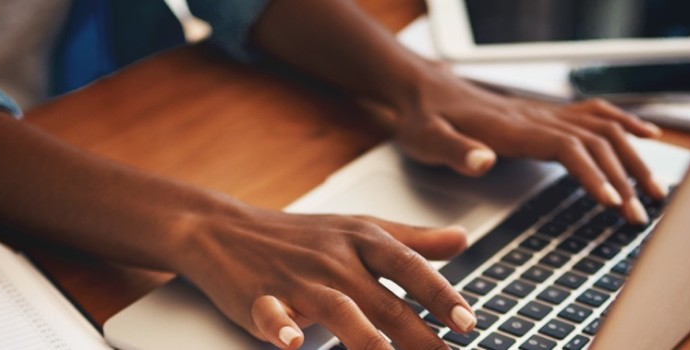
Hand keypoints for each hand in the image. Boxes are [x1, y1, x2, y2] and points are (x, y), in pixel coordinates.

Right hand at [172, 207, 472, 349]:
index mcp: (361, 241)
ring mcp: (297, 279)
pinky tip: (293, 343)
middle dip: (417, 332)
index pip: (408, 266)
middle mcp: (334, 259)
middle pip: (383, 299)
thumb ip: (411, 240)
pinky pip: (271, 314)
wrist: (222, 228)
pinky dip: (281, 328)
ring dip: (363, 336)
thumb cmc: (297, 235)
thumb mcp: (357, 228)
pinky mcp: (259, 298)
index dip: (440, 294)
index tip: (467, 322)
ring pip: (337, 308)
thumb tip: (462, 239)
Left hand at [386, 65, 667, 223]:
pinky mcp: (544, 114)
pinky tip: (647, 135)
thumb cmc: (423, 118)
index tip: (613, 202)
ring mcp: (543, 113)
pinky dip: (625, 123)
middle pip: (595, 141)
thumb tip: (484, 160)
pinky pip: (594, 114)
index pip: (566, 147)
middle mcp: (535, 116)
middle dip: (624, 177)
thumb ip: (455, 151)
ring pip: (603, 128)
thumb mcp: (426, 138)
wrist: (421, 89)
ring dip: (633, 158)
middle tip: (641, 216)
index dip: (593, 174)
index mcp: (512, 128)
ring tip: (655, 191)